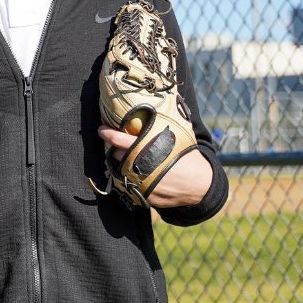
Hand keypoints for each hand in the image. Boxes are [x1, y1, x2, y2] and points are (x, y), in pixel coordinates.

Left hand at [98, 126, 212, 207]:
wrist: (201, 184)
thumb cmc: (189, 158)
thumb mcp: (177, 139)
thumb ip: (162, 128)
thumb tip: (161, 107)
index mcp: (147, 149)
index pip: (119, 140)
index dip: (108, 134)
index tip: (102, 129)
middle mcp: (141, 166)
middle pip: (118, 156)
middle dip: (117, 150)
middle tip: (120, 146)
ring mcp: (141, 183)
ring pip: (121, 171)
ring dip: (122, 164)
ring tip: (129, 159)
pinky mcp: (144, 195)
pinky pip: (131, 185)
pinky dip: (132, 178)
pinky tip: (139, 173)